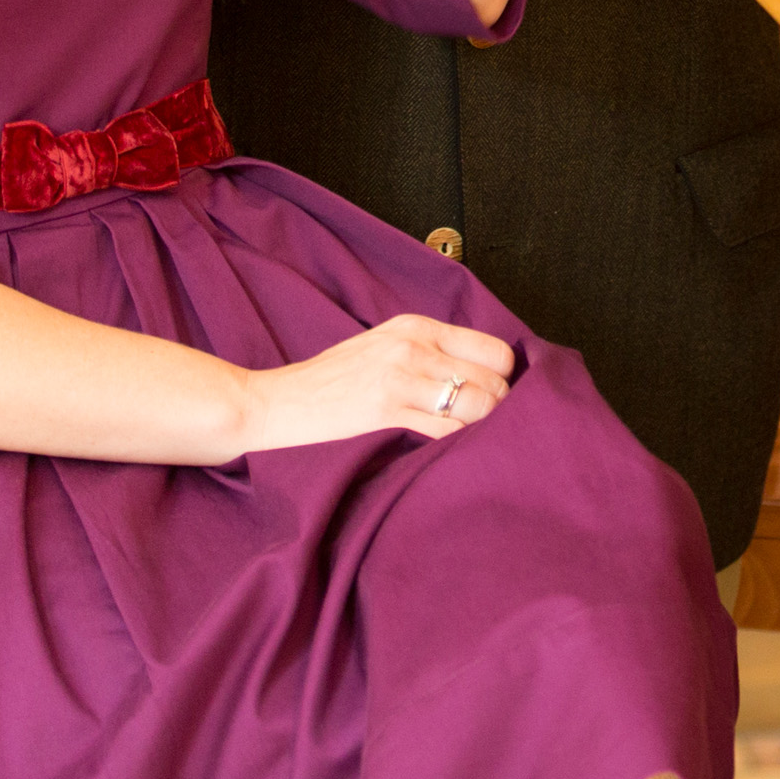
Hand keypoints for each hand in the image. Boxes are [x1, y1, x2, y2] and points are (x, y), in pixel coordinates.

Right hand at [233, 312, 518, 455]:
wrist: (276, 403)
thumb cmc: (331, 383)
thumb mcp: (384, 348)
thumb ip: (428, 354)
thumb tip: (480, 380)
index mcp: (417, 327)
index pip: (494, 350)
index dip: (503, 381)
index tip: (494, 402)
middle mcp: (415, 345)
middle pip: (494, 380)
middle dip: (498, 410)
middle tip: (483, 429)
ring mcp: (401, 376)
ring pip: (478, 405)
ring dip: (481, 429)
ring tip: (468, 442)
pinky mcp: (386, 410)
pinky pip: (447, 430)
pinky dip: (457, 444)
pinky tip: (446, 452)